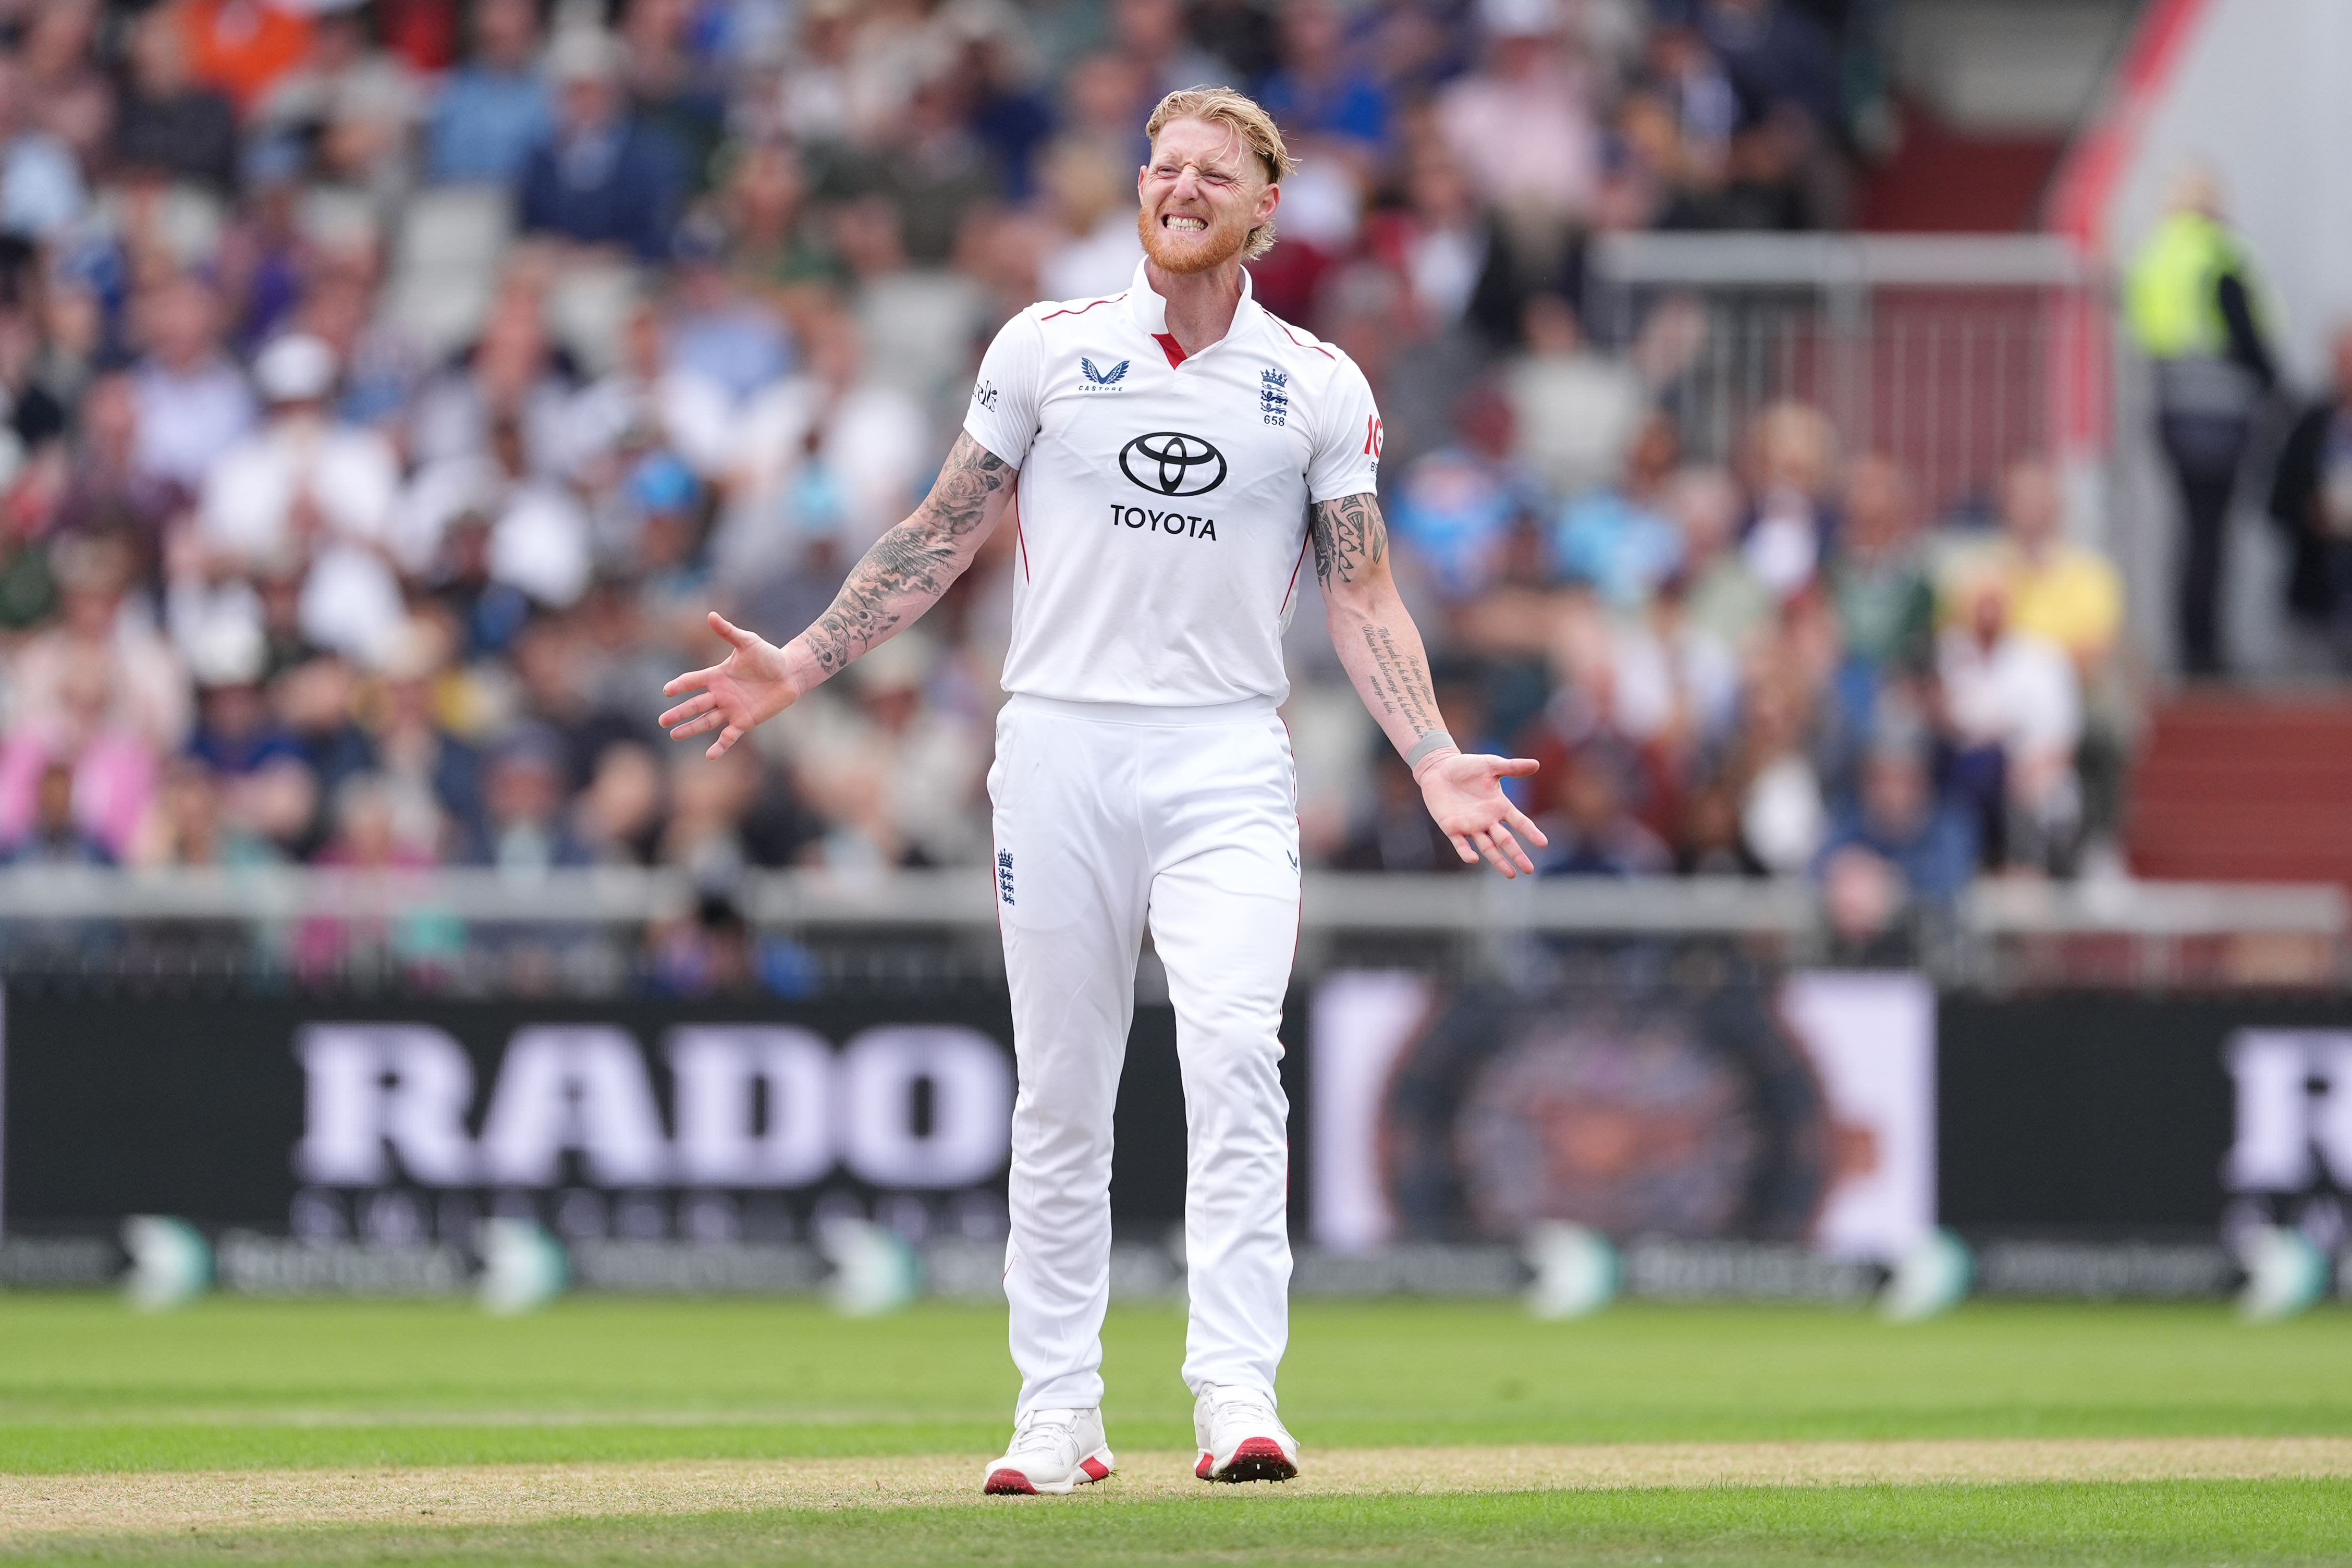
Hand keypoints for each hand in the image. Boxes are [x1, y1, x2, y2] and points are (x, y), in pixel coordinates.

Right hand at [659, 612, 800, 758]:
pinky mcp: (745, 721)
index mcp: (717, 676)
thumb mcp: (748, 642)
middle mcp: (721, 694)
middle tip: (662, 721)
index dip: (680, 686)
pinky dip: (720, 745)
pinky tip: (709, 755)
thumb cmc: (768, 656)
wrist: (789, 673)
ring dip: (691, 728)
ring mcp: (731, 709)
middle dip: (679, 713)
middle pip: (695, 705)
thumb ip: (729, 632)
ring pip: (706, 721)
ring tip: (674, 735)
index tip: (667, 690)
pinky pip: (730, 736)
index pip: (693, 681)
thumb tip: (711, 615)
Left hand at [1417, 751, 1547, 876]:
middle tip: (1529, 869)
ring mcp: (1470, 826)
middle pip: (1506, 841)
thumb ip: (1512, 767)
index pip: (1519, 822)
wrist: (1439, 768)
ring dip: (1498, 861)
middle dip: (1517, 855)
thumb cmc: (1466, 766)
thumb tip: (1537, 764)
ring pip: (1487, 847)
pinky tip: (1474, 859)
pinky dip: (1466, 852)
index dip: (1531, 832)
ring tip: (1511, 874)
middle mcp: (1487, 820)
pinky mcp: (1452, 828)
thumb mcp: (1491, 765)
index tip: (1543, 843)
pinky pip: (1461, 844)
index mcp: (1499, 806)